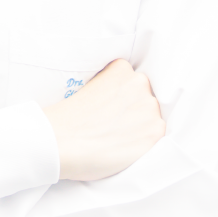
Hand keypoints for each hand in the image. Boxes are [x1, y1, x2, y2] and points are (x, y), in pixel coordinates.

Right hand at [43, 58, 164, 180]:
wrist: (60, 140)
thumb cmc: (68, 118)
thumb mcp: (89, 85)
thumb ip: (111, 87)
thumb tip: (121, 102)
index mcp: (121, 68)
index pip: (133, 81)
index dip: (123, 98)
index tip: (112, 109)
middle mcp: (139, 83)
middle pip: (146, 98)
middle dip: (135, 111)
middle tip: (114, 125)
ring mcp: (149, 108)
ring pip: (153, 118)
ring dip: (141, 127)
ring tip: (118, 138)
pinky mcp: (154, 133)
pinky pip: (156, 139)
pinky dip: (144, 145)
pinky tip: (125, 148)